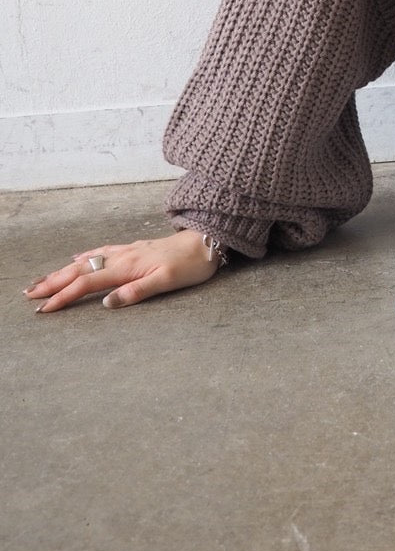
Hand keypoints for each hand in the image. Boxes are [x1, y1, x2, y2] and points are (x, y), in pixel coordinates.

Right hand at [23, 230, 222, 312]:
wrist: (208, 242)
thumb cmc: (191, 265)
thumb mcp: (167, 282)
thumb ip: (137, 292)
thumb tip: (108, 303)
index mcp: (127, 267)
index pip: (87, 284)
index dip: (64, 296)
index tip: (43, 308)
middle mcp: (123, 257)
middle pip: (80, 271)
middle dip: (53, 282)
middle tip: (29, 293)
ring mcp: (127, 251)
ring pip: (87, 261)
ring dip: (63, 271)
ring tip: (44, 279)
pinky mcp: (134, 249)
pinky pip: (101, 252)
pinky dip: (85, 257)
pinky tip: (77, 258)